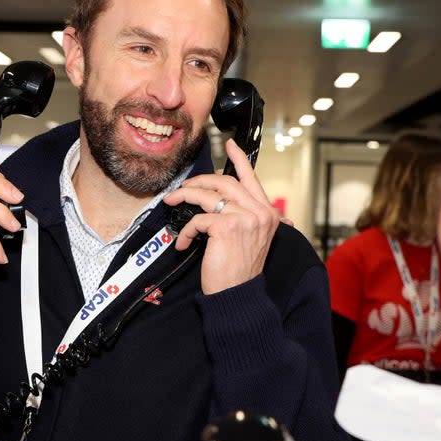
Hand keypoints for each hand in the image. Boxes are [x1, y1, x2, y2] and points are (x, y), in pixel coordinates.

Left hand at [164, 138, 280, 293]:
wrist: (238, 295)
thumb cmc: (239, 270)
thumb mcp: (249, 239)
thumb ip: (243, 217)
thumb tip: (220, 200)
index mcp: (268, 213)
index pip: (252, 179)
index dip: (239, 159)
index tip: (229, 145)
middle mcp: (260, 213)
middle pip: (224, 182)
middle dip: (198, 182)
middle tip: (182, 188)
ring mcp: (245, 218)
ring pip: (208, 195)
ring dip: (185, 196)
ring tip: (172, 202)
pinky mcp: (226, 227)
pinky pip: (198, 219)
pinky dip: (185, 230)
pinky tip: (182, 243)